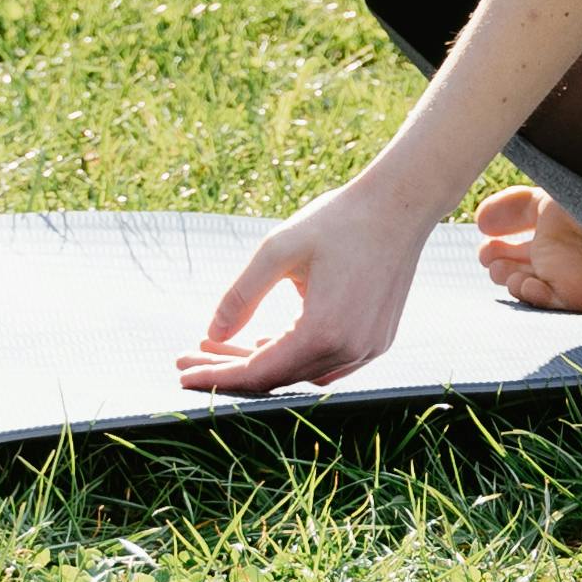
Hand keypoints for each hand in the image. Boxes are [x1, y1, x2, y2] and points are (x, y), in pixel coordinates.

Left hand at [179, 181, 435, 395]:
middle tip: (189, 358)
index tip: (181, 372)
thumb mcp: (277, 250)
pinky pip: (327, 364)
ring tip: (222, 347)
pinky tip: (269, 341)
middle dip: (229, 370)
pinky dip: (294, 357)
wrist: (401, 205)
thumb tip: (210, 334)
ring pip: (302, 373)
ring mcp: (367, 349)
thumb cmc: (338, 221)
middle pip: (277, 377)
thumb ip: (240, 296)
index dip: (215, 376)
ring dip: (262, 363)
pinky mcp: (377, 341)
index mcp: (322, 332)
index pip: (257, 372)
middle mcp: (348, 351)